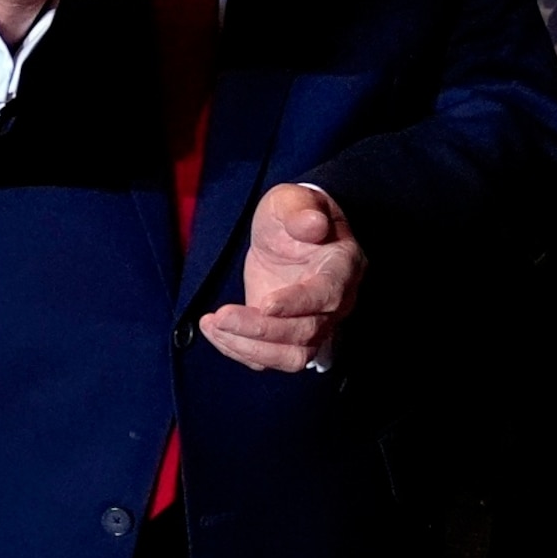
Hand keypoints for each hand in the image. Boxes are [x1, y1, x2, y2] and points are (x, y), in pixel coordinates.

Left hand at [201, 184, 363, 373]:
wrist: (287, 234)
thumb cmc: (293, 214)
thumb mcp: (292, 200)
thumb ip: (302, 211)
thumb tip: (313, 225)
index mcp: (343, 265)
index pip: (327, 295)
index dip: (297, 304)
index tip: (265, 303)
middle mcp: (336, 302)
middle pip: (307, 333)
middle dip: (261, 330)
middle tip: (221, 315)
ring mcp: (314, 323)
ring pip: (293, 356)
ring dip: (250, 348)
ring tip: (214, 326)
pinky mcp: (288, 335)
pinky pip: (269, 357)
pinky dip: (239, 349)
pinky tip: (213, 329)